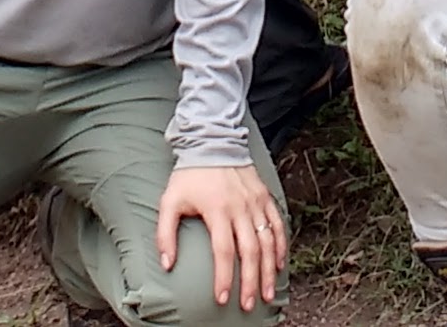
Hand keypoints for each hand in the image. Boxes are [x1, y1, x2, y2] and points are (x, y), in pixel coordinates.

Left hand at [155, 162, 287, 311]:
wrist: (213, 141)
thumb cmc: (189, 175)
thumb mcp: (169, 201)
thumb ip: (165, 233)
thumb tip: (167, 264)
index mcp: (217, 209)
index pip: (223, 251)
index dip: (224, 277)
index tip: (223, 299)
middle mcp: (241, 208)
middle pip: (250, 251)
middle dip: (250, 282)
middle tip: (248, 304)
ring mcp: (256, 202)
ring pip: (268, 242)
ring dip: (268, 271)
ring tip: (266, 293)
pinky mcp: (265, 197)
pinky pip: (277, 225)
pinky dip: (281, 246)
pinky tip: (279, 265)